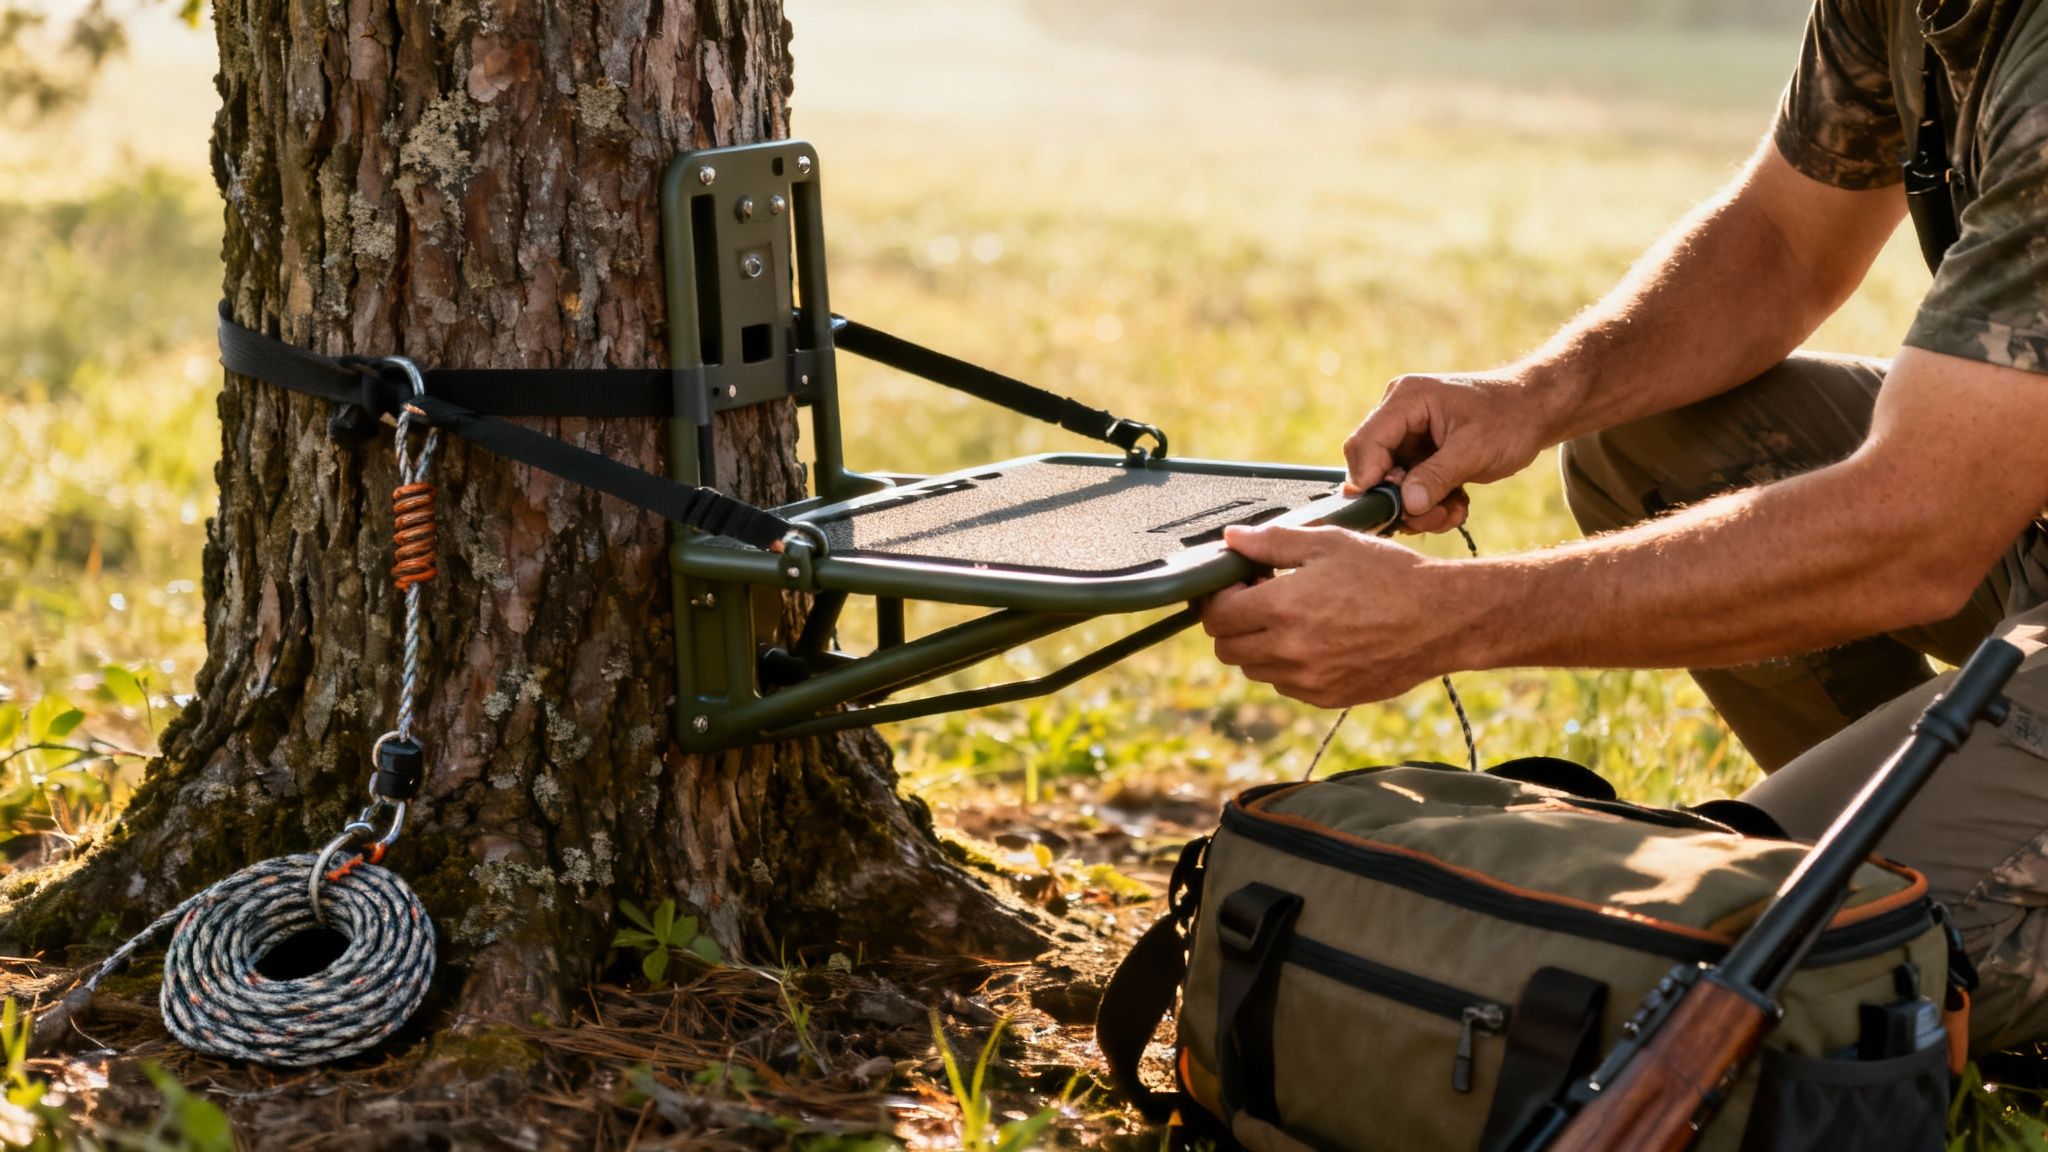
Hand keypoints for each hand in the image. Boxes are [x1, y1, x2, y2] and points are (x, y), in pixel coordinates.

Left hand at [1202, 522, 1464, 706]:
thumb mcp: (1330, 543)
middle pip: (1227, 649)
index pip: (1218, 615)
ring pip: (1254, 669)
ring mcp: (1309, 680)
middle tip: (1259, 598)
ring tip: (1291, 617)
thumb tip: (1233, 540)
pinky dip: (1287, 665)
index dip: (1221, 596)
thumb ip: (1273, 542)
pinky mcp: (1327, 697)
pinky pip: (1286, 685)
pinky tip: (1314, 639)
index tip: (1240, 582)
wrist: (1441, 618)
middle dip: (1233, 622)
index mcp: (1283, 608)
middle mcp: (1290, 651)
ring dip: (1258, 645)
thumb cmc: (1389, 574)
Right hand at [1343, 370, 1551, 532]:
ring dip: (1420, 509)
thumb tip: (1406, 505)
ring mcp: (1407, 438)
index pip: (1364, 444)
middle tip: (1434, 517)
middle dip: (1402, 501)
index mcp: (1405, 400)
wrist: (1536, 412)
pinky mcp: (1419, 457)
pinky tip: (1457, 505)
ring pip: (1392, 487)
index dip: (1369, 481)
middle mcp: (1398, 417)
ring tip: (1453, 513)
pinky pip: (1410, 490)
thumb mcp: (1474, 449)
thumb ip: (1437, 476)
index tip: (1393, 510)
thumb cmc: (1509, 418)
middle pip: (1373, 470)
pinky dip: (1431, 505)